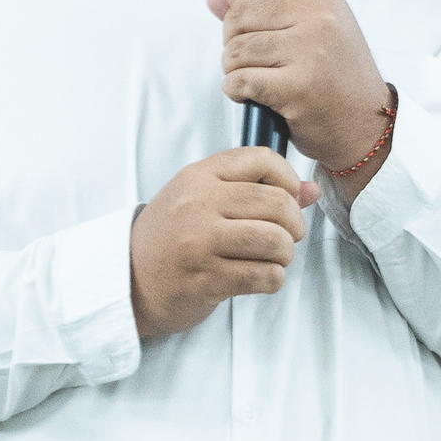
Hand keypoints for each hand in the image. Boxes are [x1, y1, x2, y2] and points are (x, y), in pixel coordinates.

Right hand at [130, 148, 318, 340]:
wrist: (129, 280)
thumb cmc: (172, 236)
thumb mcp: (202, 199)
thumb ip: (254, 189)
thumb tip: (311, 190)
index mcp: (198, 176)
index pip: (262, 160)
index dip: (289, 179)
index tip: (289, 198)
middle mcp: (199, 204)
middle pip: (277, 203)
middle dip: (294, 224)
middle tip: (286, 236)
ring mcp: (201, 243)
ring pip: (276, 241)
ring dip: (284, 254)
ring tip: (272, 258)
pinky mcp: (207, 280)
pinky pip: (265, 276)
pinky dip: (273, 279)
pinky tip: (259, 278)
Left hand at [208, 0, 394, 172]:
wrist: (367, 125)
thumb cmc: (338, 79)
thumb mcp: (314, 31)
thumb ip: (264, 9)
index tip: (239, 15)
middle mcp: (319, 18)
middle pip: (241, 13)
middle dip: (232, 38)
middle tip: (246, 57)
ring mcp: (310, 52)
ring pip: (237, 48)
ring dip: (233, 67)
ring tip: (251, 77)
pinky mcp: (297, 87)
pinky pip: (240, 80)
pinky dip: (235, 90)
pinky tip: (249, 95)